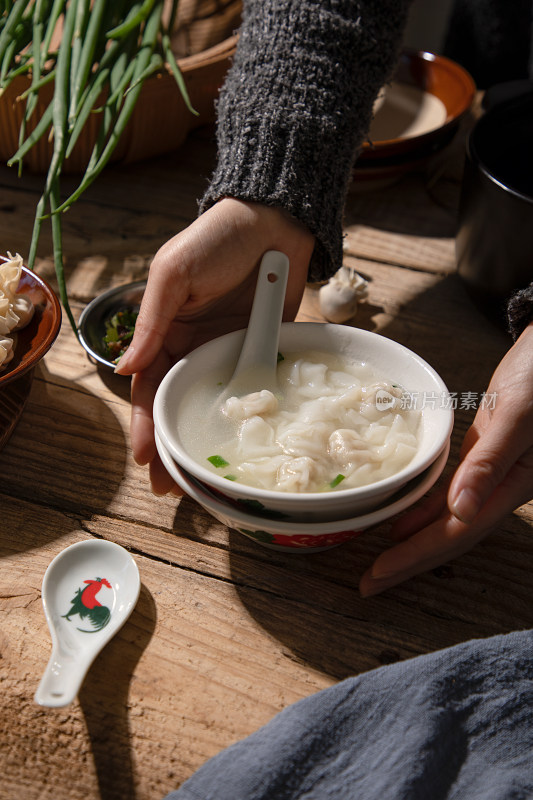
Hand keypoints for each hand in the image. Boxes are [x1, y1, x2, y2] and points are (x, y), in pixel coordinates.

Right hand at [115, 198, 314, 493]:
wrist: (275, 219)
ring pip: (215, 405)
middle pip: (179, 404)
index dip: (144, 424)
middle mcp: (195, 349)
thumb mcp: (174, 273)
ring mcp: (231, 352)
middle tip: (170, 487)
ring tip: (202, 479)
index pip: (149, 387)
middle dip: (172, 444)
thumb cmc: (217, 240)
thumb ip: (152, 320)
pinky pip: (256, 388)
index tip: (144, 459)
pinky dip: (250, 417)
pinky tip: (248, 445)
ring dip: (206, 438)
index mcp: (166, 332)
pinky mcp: (266, 350)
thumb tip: (126, 368)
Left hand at [359, 322, 532, 596]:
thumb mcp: (519, 417)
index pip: (455, 533)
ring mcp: (489, 472)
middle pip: (448, 535)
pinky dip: (423, 507)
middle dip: (408, 560)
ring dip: (413, 539)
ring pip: (446, 517)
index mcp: (511, 485)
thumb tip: (460, 511)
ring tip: (379, 560)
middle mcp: (498, 487)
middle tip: (369, 583)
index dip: (416, 555)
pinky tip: (402, 517)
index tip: (380, 574)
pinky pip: (447, 490)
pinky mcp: (480, 452)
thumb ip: (491, 463)